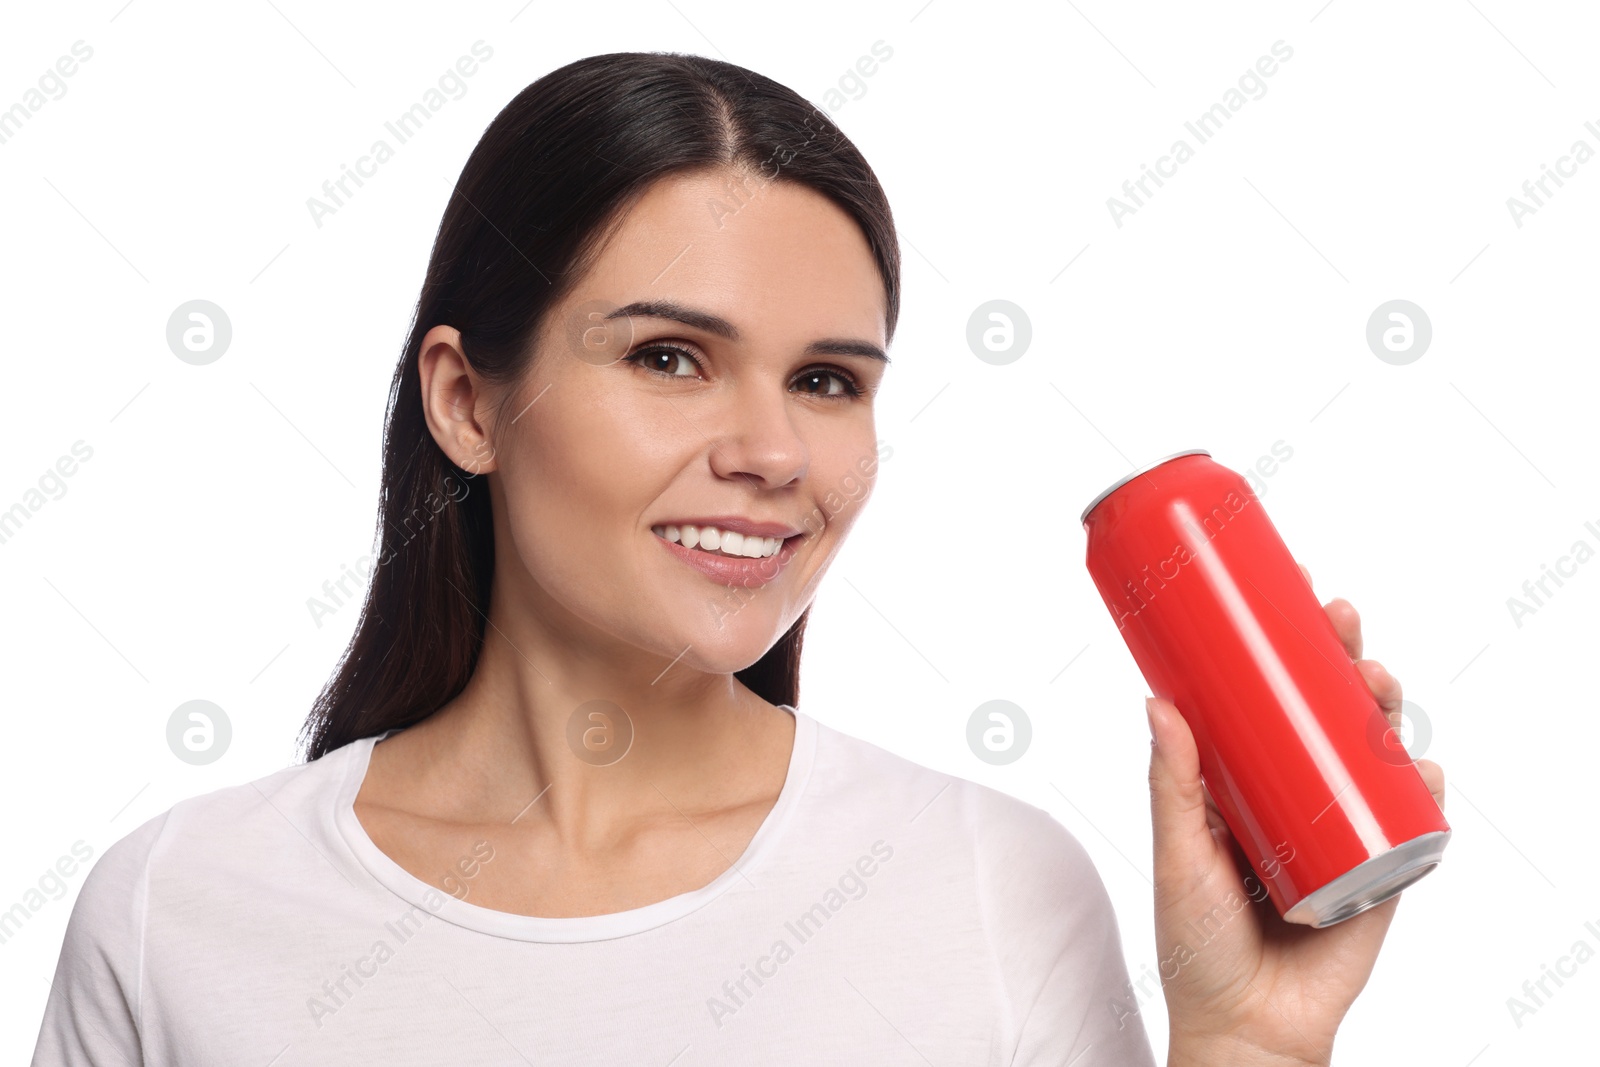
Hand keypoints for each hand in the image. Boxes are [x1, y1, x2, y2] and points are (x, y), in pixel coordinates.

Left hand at [1148, 563, 1445, 1066]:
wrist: (1245, 1029)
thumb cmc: (1198, 945)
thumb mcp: (1178, 855)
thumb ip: (1171, 786)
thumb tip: (1157, 700)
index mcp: (1246, 780)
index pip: (1273, 694)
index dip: (1289, 642)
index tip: (1292, 588)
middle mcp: (1297, 794)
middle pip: (1332, 710)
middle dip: (1345, 658)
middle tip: (1341, 623)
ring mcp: (1343, 830)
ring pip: (1377, 752)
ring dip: (1387, 710)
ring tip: (1377, 687)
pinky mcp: (1380, 874)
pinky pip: (1415, 825)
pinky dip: (1427, 795)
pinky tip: (1424, 770)